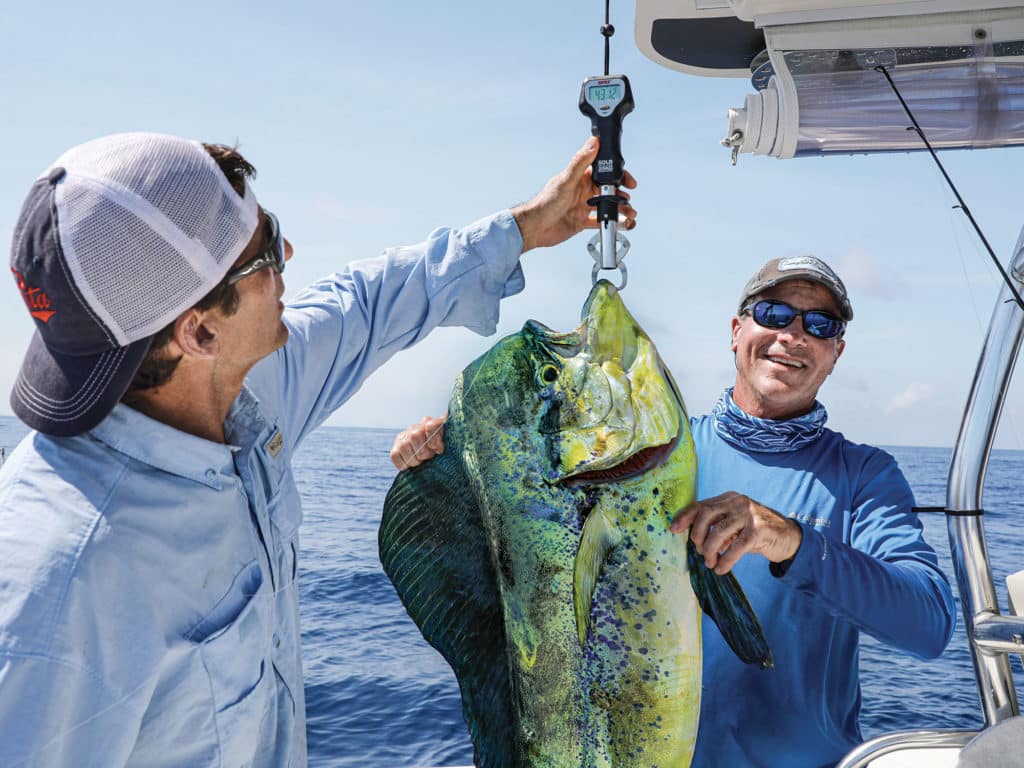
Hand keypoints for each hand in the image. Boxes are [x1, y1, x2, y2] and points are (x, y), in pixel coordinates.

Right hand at [389, 414, 447, 469]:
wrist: (432, 460)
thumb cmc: (442, 451)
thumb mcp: (449, 443)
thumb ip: (449, 433)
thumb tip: (447, 415)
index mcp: (431, 423)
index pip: (431, 425)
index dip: (434, 440)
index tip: (438, 449)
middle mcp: (415, 428)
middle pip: (415, 435)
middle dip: (423, 451)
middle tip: (429, 457)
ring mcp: (403, 437)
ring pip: (404, 446)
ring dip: (414, 459)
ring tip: (420, 462)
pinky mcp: (395, 448)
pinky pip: (394, 455)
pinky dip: (403, 463)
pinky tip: (410, 465)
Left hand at [511, 137, 636, 252]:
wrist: (534, 229)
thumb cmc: (544, 203)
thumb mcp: (565, 181)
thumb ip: (580, 162)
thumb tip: (593, 143)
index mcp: (580, 177)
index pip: (603, 172)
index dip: (617, 175)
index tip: (628, 180)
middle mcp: (583, 190)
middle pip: (609, 190)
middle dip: (622, 195)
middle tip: (628, 200)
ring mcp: (583, 206)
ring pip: (607, 206)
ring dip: (619, 209)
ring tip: (629, 214)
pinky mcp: (582, 221)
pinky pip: (601, 221)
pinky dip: (612, 222)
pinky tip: (621, 224)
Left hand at [669, 491, 802, 574]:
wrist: (788, 537)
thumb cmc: (756, 532)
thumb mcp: (735, 525)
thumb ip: (717, 527)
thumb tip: (695, 540)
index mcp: (729, 498)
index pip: (701, 504)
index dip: (685, 517)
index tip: (673, 529)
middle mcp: (738, 502)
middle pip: (707, 514)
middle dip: (698, 535)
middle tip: (700, 552)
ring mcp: (750, 514)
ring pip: (719, 532)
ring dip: (710, 551)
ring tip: (710, 563)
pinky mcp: (759, 530)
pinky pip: (736, 547)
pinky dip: (725, 560)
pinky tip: (721, 569)